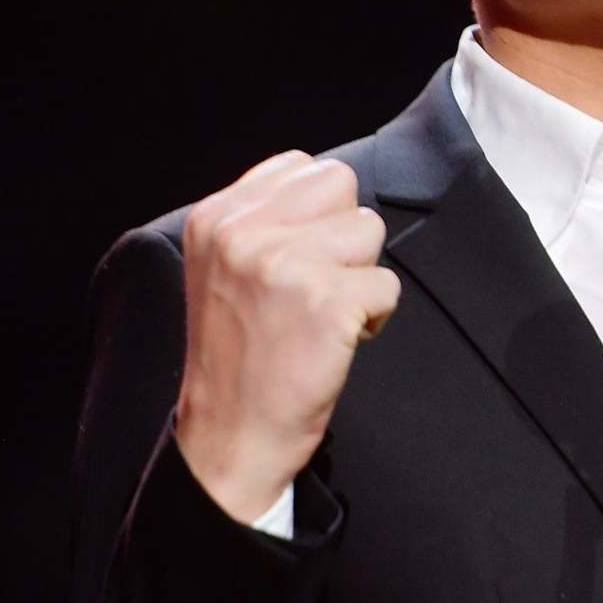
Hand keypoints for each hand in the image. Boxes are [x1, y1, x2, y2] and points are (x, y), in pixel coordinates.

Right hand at [174, 152, 398, 523]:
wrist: (228, 437)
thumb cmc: (237, 356)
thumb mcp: (221, 269)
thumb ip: (261, 220)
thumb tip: (326, 185)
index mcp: (215, 218)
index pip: (301, 165)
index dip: (316, 214)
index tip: (298, 261)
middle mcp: (244, 232)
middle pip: (340, 184)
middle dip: (343, 235)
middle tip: (316, 286)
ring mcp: (284, 263)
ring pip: (369, 231)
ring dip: (360, 277)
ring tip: (322, 317)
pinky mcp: (325, 301)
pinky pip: (387, 286)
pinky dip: (374, 319)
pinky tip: (337, 343)